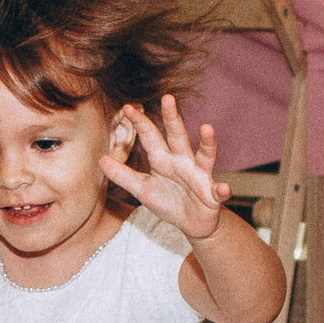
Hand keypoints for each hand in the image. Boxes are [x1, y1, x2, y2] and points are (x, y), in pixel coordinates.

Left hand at [99, 96, 229, 241]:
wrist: (193, 224)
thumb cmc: (169, 202)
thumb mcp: (142, 190)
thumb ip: (123, 175)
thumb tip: (101, 159)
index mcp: (163, 160)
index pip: (151, 137)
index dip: (140, 124)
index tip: (127, 108)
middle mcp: (183, 162)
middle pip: (178, 137)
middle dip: (173, 118)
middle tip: (167, 98)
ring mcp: (200, 176)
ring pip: (204, 156)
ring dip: (207, 143)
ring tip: (207, 128)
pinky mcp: (213, 194)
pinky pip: (219, 190)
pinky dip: (222, 189)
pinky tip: (223, 187)